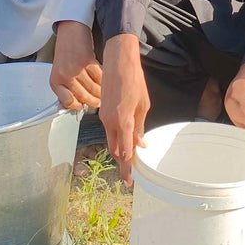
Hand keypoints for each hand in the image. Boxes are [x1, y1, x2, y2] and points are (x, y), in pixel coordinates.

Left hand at [49, 20, 101, 109]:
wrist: (71, 30)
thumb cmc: (66, 51)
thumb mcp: (60, 70)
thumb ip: (66, 86)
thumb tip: (79, 102)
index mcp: (55, 81)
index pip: (67, 102)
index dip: (78, 106)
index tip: (84, 106)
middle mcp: (64, 75)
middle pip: (83, 96)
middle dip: (93, 102)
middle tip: (99, 103)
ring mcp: (76, 68)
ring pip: (93, 87)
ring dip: (101, 92)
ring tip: (104, 94)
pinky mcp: (87, 61)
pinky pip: (99, 76)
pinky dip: (104, 80)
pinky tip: (105, 81)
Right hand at [99, 34, 149, 184]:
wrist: (118, 63)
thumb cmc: (134, 81)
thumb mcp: (143, 105)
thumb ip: (139, 126)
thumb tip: (140, 144)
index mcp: (123, 121)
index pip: (125, 151)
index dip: (127, 168)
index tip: (130, 181)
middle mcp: (110, 122)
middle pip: (115, 150)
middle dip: (122, 163)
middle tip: (131, 175)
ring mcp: (104, 117)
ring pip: (111, 141)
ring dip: (119, 151)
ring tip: (130, 161)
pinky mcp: (102, 112)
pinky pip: (109, 131)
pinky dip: (116, 139)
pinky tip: (125, 141)